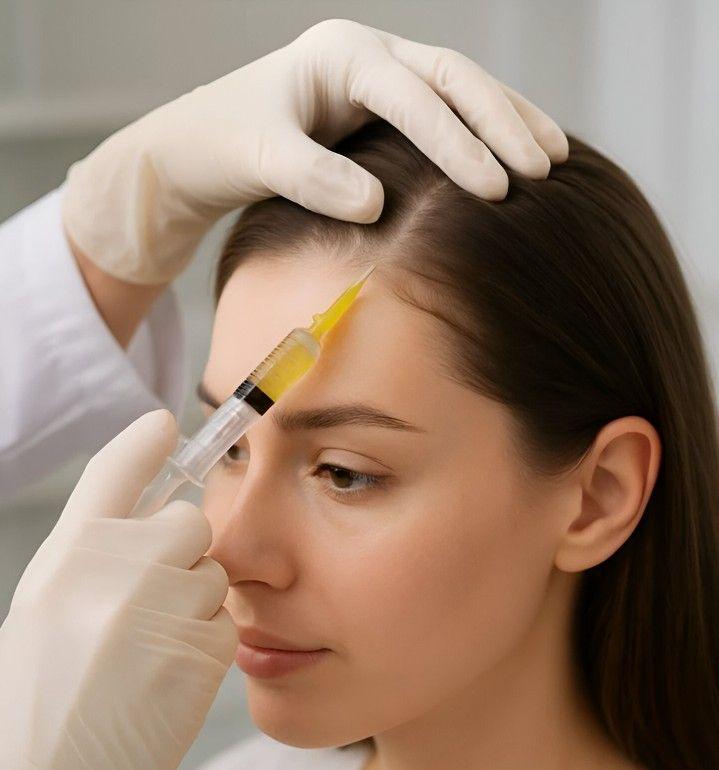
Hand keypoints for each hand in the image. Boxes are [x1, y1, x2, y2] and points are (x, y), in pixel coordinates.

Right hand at [0, 410, 236, 769]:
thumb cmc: (44, 691)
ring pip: (212, 573)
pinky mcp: (203, 646)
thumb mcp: (50, 606)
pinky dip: (204, 641)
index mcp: (70, 556)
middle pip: (190, 522)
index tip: (165, 424)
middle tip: (147, 600)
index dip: (142, 443)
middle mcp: (120, 568)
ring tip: (146, 648)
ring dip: (192, 601)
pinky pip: (224, 618)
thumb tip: (153, 517)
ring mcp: (165, 606)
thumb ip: (98, 556)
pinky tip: (165, 673)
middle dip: (180, 552)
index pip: (113, 472)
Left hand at [62, 17, 567, 284]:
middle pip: (455, 77)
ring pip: (463, 88)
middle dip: (502, 122)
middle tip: (543, 170)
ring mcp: (382, 77)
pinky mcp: (386, 106)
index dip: (458, 141)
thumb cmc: (224, 145)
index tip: (494, 188)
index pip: (415, 95)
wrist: (201, 144)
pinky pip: (449, 110)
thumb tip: (376, 207)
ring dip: (510, 119)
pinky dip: (487, 130)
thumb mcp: (258, 159)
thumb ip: (311, 178)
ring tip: (556, 157)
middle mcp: (370, 55)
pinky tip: (518, 154)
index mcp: (342, 55)